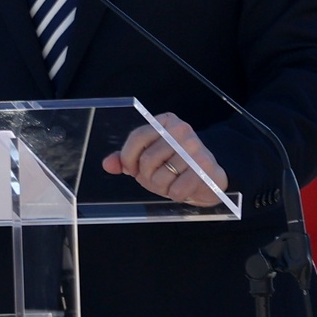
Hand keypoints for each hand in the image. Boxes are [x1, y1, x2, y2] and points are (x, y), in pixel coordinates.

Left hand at [103, 113, 228, 206]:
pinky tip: (182, 188)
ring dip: (162, 187)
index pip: (138, 136)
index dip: (128, 157)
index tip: (130, 169)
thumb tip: (108, 164)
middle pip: (148, 159)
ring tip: (172, 182)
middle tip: (157, 178)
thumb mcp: (149, 159)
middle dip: (147, 176)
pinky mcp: (204, 167)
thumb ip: (127, 160)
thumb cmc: (175, 167)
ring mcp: (195, 148)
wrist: (208, 178)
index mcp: (166, 122)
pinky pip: (176, 189)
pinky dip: (175, 194)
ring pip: (161, 177)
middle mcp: (182, 130)